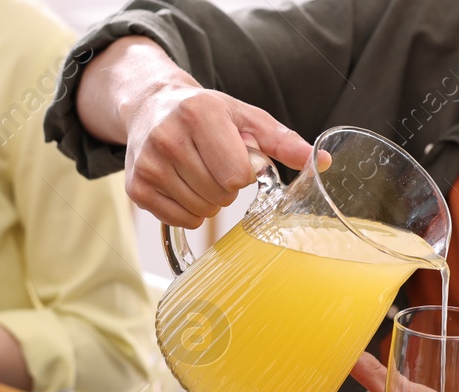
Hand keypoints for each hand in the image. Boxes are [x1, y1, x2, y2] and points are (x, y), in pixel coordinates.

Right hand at [125, 78, 315, 227]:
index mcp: (200, 113)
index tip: (236, 156)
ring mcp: (149, 164)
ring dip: (210, 200)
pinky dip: (190, 211)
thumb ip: (284, 141)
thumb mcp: (246, 118)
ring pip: (202, 211)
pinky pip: (182, 220)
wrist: (151, 105)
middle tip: (215, 164)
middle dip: (227, 187)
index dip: (245, 172)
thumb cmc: (207, 114)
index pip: (238, 175)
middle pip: (220, 195)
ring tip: (199, 172)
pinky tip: (184, 185)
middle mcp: (168, 137)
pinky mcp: (137, 187)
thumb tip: (322, 162)